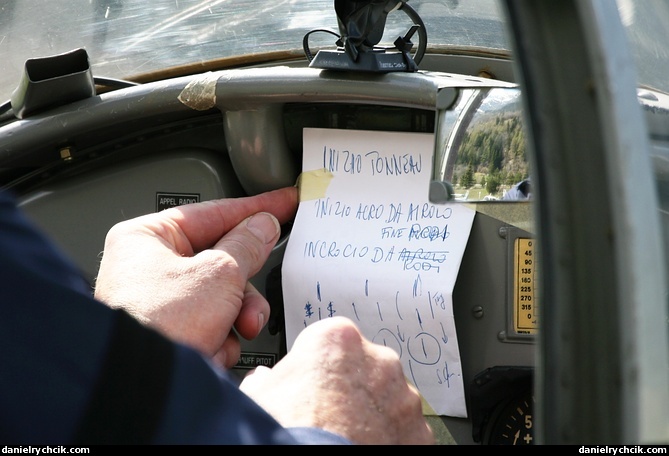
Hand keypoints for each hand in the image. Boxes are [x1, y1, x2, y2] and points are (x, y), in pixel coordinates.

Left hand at [94, 187, 297, 367]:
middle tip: (253, 292)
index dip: (255, 208)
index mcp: (147, 237)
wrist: (142, 389)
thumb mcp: (218, 273)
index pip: (213, 211)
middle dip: (243, 287)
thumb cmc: (157, 324)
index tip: (283, 202)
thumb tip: (263, 226)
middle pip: (220, 260)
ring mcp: (157, 303)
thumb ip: (247, 245)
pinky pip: (210, 323)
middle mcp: (147, 267)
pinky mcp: (169, 333)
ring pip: (220, 297)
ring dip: (236, 316)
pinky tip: (213, 349)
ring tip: (235, 329)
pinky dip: (221, 337)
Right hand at [239, 316, 434, 444]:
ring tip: (345, 435)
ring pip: (388, 399)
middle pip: (363, 367)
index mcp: (338, 338)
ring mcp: (403, 397)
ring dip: (372, 414)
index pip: (328, 342)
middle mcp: (378, 359)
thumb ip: (267, 379)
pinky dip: (389, 439)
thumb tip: (263, 380)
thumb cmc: (288, 428)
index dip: (316, 366)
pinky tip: (364, 447)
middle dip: (349, 387)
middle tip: (326, 413)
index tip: (309, 384)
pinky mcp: (419, 432)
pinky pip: (404, 431)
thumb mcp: (258, 396)